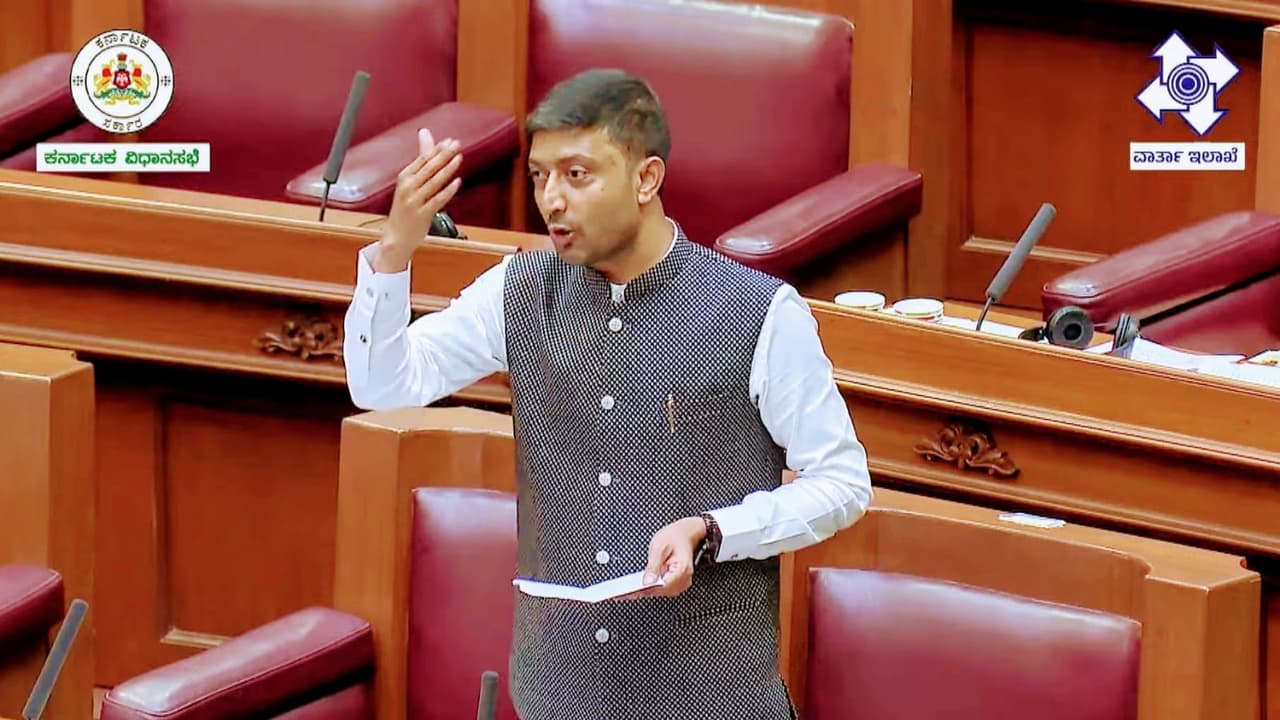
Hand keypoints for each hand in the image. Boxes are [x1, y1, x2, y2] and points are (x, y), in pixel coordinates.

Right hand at [373, 129, 463, 272]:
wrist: (396, 236)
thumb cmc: (406, 207)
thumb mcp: (410, 182)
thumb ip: (421, 159)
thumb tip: (425, 133)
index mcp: (404, 177)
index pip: (422, 159)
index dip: (437, 149)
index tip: (450, 140)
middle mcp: (408, 187)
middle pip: (428, 168)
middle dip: (443, 155)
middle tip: (456, 144)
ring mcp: (415, 201)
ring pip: (434, 182)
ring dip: (447, 169)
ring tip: (459, 158)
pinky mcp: (422, 214)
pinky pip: (437, 200)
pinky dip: (448, 190)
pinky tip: (457, 182)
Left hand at [625, 517, 705, 598]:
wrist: (685, 533)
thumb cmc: (674, 537)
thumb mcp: (659, 546)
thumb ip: (653, 566)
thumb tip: (646, 582)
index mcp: (682, 570)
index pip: (662, 586)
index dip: (645, 589)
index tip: (630, 591)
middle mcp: (683, 579)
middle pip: (660, 591)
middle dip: (643, 590)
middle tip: (624, 591)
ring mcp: (680, 582)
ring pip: (660, 592)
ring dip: (646, 590)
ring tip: (628, 589)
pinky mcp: (675, 583)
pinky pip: (661, 588)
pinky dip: (650, 587)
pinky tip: (638, 584)